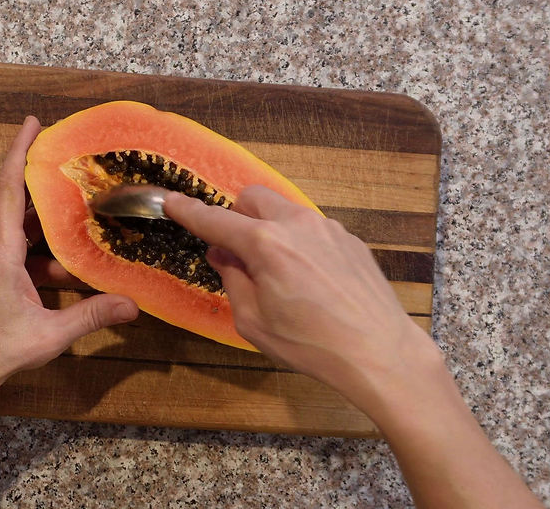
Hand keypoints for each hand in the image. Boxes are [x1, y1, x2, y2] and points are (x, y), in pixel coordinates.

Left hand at [0, 116, 139, 406]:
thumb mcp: (49, 334)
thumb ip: (92, 316)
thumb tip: (131, 305)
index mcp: (0, 251)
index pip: (8, 188)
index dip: (19, 152)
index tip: (33, 124)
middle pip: (16, 200)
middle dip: (42, 180)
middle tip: (73, 162)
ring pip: (20, 228)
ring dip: (47, 221)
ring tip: (80, 213)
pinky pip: (18, 250)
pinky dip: (42, 248)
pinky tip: (67, 265)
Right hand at [165, 186, 543, 508]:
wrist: (379, 351)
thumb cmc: (311, 345)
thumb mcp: (254, 322)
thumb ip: (233, 281)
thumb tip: (223, 255)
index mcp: (265, 245)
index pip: (215, 220)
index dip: (188, 211)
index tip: (170, 201)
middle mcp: (296, 224)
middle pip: (252, 197)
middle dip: (235, 214)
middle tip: (234, 248)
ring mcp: (328, 228)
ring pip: (285, 209)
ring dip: (269, 227)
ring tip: (276, 270)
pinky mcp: (350, 240)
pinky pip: (312, 228)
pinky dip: (298, 241)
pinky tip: (309, 279)